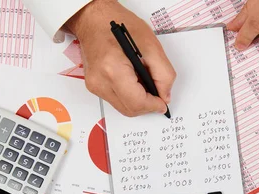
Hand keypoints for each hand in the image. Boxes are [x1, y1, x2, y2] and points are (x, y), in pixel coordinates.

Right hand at [65, 0, 175, 116]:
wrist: (93, 19)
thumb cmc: (119, 25)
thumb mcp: (151, 45)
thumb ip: (163, 74)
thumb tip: (165, 95)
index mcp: (113, 70)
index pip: (137, 102)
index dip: (153, 105)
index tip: (162, 103)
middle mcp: (100, 81)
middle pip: (129, 109)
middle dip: (146, 104)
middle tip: (156, 91)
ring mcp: (94, 86)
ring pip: (123, 107)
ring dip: (138, 100)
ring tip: (143, 81)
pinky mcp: (94, 87)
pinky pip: (116, 100)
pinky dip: (129, 95)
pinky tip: (133, 80)